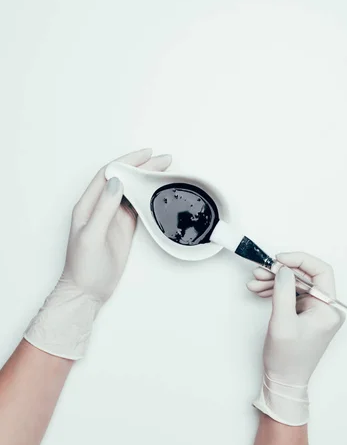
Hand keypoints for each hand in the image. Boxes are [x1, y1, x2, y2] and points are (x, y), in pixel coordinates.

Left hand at [24, 148, 171, 359]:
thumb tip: (118, 182)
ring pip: (131, 190)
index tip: (146, 154)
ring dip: (146, 179)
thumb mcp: (92, 236)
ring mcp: (112, 217)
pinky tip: (158, 192)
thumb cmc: (84, 267)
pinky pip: (136, 206)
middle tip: (165, 159)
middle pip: (123, 178)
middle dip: (142, 166)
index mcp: (88, 204)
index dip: (127, 161)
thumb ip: (104, 208)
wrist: (87, 291)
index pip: (109, 174)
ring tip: (165, 170)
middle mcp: (100, 206)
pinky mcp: (123, 228)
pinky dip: (148, 196)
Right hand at [248, 252, 344, 425]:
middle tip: (261, 271)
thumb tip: (284, 269)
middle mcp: (325, 308)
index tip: (279, 260)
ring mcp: (314, 311)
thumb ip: (283, 292)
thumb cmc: (287, 359)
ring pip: (296, 284)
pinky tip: (260, 290)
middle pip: (305, 276)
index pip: (320, 271)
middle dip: (281, 271)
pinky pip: (291, 294)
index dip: (300, 260)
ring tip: (255, 282)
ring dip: (274, 280)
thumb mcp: (282, 322)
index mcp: (328, 309)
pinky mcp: (304, 315)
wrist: (284, 382)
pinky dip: (275, 290)